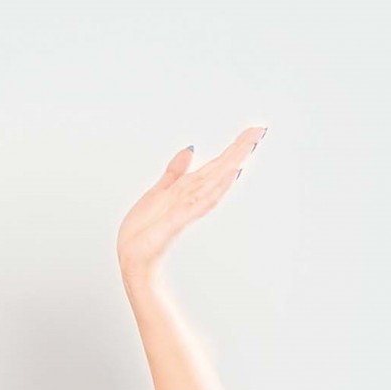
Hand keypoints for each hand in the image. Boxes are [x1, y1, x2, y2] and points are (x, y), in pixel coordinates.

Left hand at [116, 127, 266, 283]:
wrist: (130, 259)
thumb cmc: (143, 232)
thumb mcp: (158, 192)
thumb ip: (175, 172)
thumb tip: (190, 149)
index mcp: (187, 190)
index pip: (215, 165)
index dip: (233, 147)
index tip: (253, 130)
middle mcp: (191, 197)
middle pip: (219, 169)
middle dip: (239, 150)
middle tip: (260, 130)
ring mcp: (187, 209)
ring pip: (214, 183)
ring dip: (232, 164)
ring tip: (250, 146)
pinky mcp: (177, 221)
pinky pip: (200, 203)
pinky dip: (217, 189)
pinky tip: (232, 175)